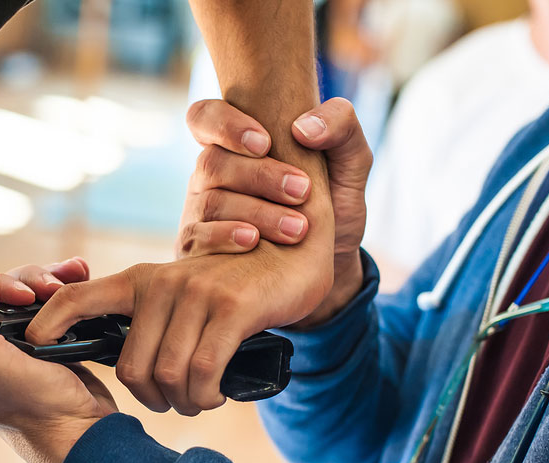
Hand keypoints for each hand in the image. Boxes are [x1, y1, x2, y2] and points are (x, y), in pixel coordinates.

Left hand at [0, 258, 115, 462]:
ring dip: (50, 279)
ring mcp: (17, 345)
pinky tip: (79, 277)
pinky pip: (49, 303)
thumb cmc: (35, 407)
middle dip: (29, 281)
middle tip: (54, 289)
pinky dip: (65, 287)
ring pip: (26, 291)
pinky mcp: (48, 344)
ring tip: (75, 277)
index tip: (24, 298)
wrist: (84, 431)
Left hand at [25, 246, 330, 416]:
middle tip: (173, 403)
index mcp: (140, 280)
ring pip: (167, 374)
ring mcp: (196, 294)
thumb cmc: (231, 286)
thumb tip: (123, 366)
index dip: (49, 321)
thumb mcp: (180, 292)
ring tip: (198, 400)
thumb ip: (149, 317)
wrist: (290, 256)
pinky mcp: (231, 308)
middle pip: (130, 367)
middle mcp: (162, 284)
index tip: (33, 343)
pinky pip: (203, 371)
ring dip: (183, 402)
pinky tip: (215, 394)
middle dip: (151, 399)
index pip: (78, 297)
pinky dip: (206, 395)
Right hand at [179, 98, 371, 325]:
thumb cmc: (332, 203)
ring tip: (297, 228)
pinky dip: (226, 237)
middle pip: (212, 162)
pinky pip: (198, 238)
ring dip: (256, 212)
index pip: (204, 116)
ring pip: (210, 202)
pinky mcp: (199, 248)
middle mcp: (212, 175)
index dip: (224, 124)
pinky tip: (254, 242)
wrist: (331, 261)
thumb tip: (303, 127)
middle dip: (259, 176)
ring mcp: (201, 211)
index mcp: (236, 145)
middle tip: (302, 190)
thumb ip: (341, 126)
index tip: (265, 143)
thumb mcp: (351, 161)